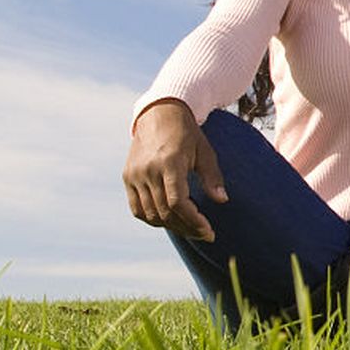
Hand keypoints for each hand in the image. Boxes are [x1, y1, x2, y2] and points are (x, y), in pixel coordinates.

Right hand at [123, 100, 226, 240]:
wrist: (159, 114)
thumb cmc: (187, 134)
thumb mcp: (205, 151)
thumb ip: (212, 177)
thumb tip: (222, 200)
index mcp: (169, 163)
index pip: (177, 203)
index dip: (193, 221)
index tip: (209, 231)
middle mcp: (148, 170)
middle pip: (165, 212)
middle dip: (187, 227)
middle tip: (204, 234)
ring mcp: (134, 175)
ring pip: (150, 214)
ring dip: (171, 226)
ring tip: (190, 228)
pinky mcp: (127, 177)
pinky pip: (137, 208)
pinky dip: (152, 218)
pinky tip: (170, 220)